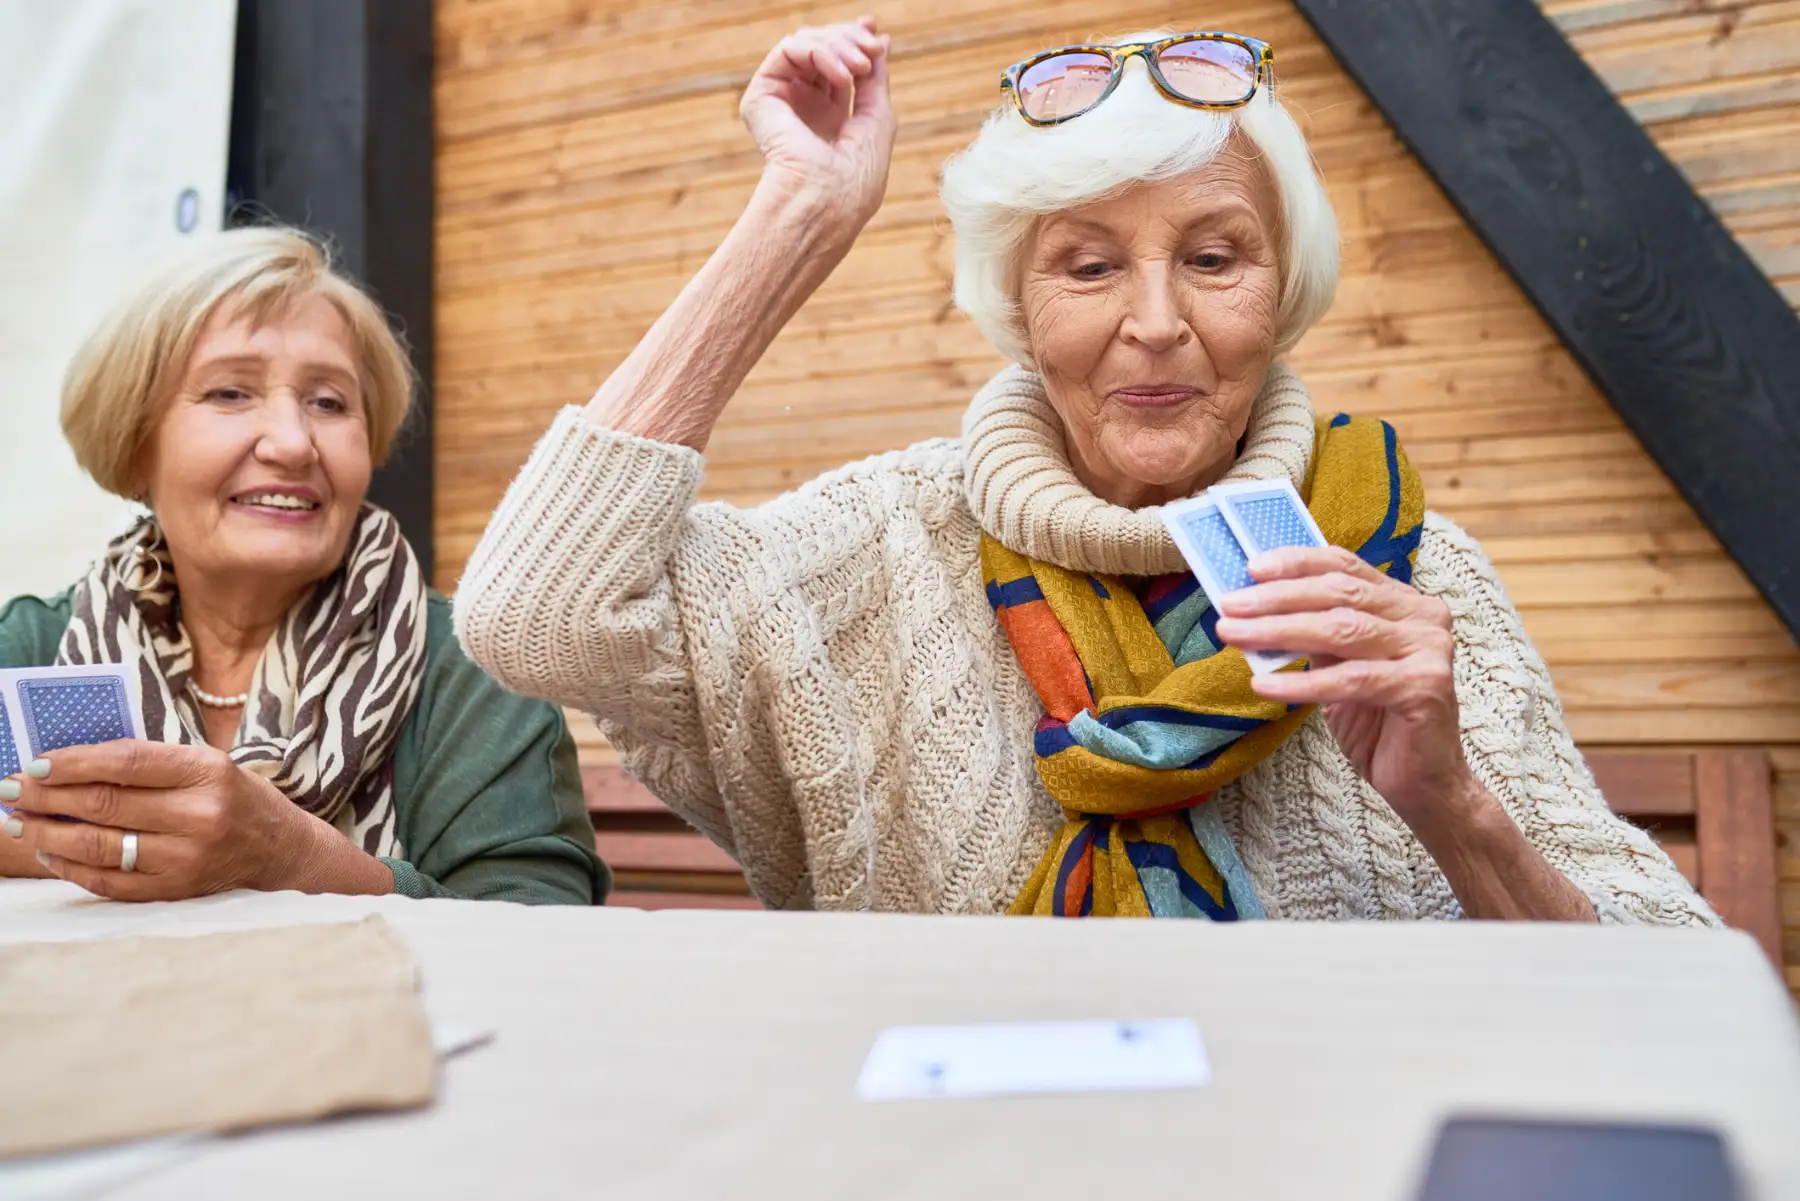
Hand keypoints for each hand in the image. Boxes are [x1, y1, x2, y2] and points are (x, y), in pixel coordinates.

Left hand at [3, 741, 334, 900]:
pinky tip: (49, 852)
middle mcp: (200, 815)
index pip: (126, 762)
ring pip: (98, 845)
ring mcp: (187, 858)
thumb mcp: (204, 763)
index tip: (34, 762)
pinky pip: (109, 880)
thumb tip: (65, 765)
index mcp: (208, 771)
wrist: (279, 848)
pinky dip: (70, 867)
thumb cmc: (233, 796)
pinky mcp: (176, 890)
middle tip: (10, 790)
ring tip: (18, 822)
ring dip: (47, 833)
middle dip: (46, 796)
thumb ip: (145, 763)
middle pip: (104, 804)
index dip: (73, 762)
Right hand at [740, 16, 895, 238]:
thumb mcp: (877, 118)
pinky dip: (819, 52)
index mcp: (828, 118)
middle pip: (823, 48)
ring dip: (839, 46)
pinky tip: (842, 74)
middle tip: (872, 48)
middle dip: (851, 40)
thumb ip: (875, 78)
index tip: (875, 30)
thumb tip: (881, 39)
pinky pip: (788, 50)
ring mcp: (780, 101)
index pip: (838, 66)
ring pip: (806, 44)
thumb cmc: (855, 179)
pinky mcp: (761, 97)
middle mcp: (802, 107)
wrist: (826, 203)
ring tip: (859, 67)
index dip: (855, 41)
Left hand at [1213, 547, 1485, 836]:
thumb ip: (1314, 634)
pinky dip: (1302, 682)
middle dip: (1277, 598)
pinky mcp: (1425, 687)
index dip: (1297, 563)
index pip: (1346, 566)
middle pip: (1340, 594)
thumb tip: (1254, 609)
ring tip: (1234, 635)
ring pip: (1343, 630)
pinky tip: (1263, 684)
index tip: (1251, 568)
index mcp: (1404, 602)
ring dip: (1280, 630)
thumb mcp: (1338, 665)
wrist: (1422, 781)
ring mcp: (1429, 650)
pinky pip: (1351, 680)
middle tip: (1230, 605)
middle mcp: (1423, 618)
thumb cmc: (1377, 722)